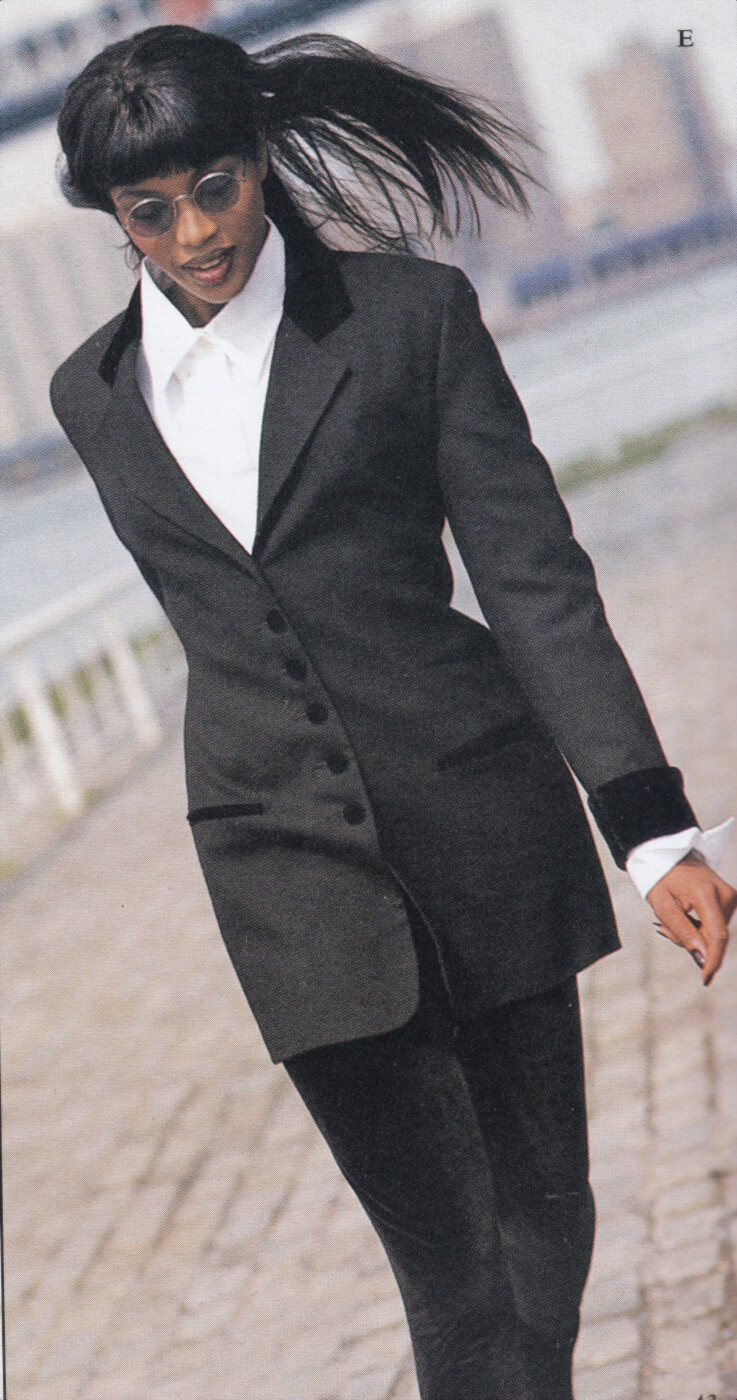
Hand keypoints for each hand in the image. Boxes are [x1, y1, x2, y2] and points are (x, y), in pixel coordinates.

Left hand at [647, 852, 735, 984]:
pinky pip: (715, 925)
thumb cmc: (661, 878)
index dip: (712, 960)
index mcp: (707, 894)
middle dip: (691, 941)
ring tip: (672, 917)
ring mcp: (730, 896)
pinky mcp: (730, 899)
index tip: (705, 979)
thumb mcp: (663, 906)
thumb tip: (703, 957)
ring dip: (693, 934)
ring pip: (714, 933)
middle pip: (713, 936)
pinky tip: (683, 915)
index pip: (717, 936)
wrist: (670, 855)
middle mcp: (726, 895)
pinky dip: (698, 927)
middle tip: (665, 927)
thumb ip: (683, 932)